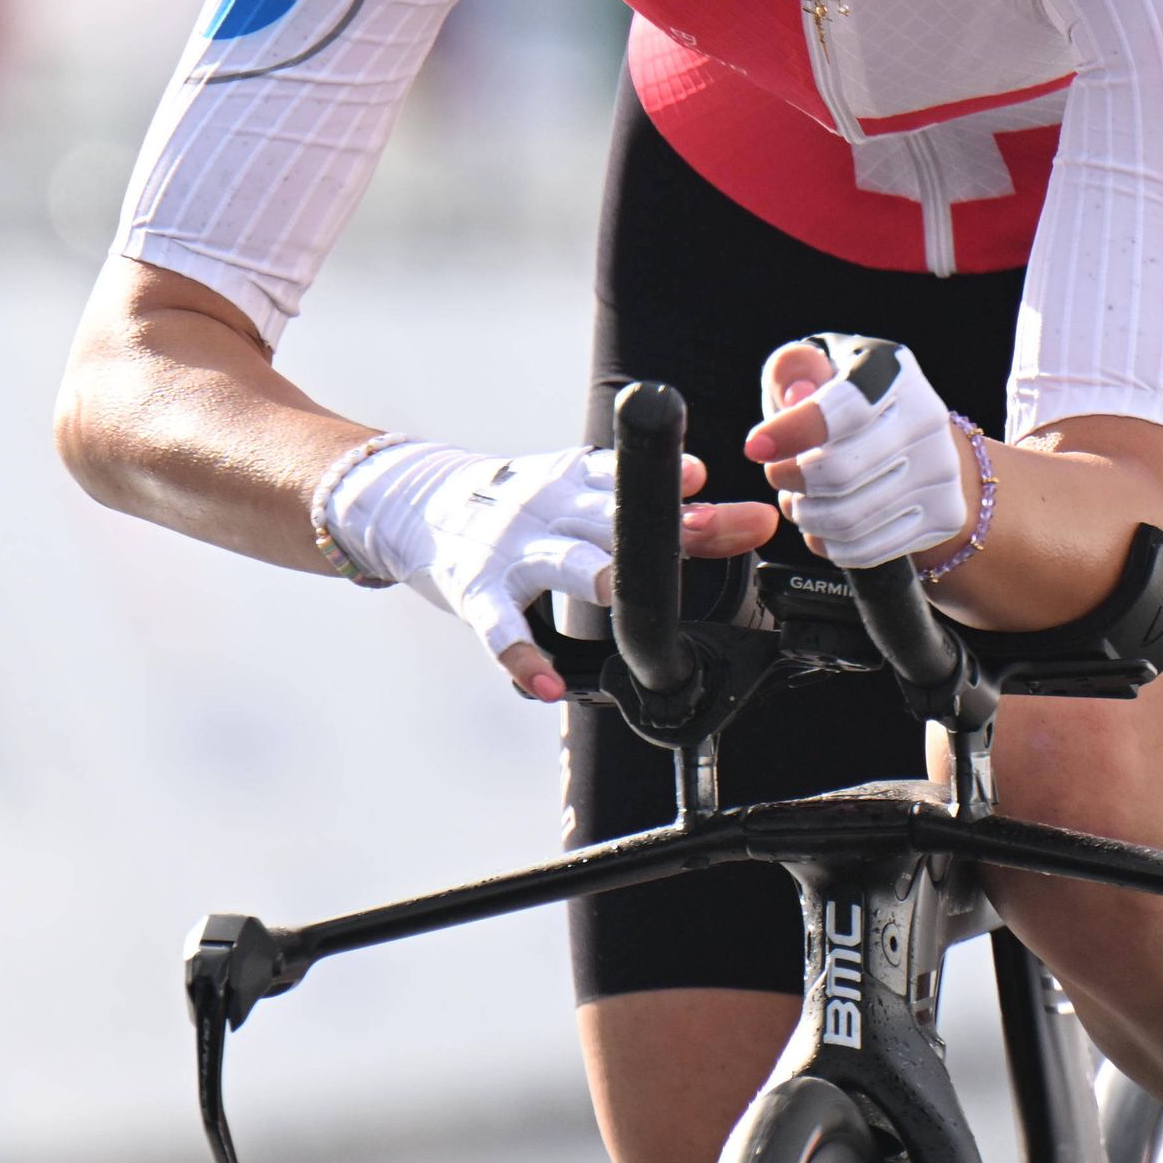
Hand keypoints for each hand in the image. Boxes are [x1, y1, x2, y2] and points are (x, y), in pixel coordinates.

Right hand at [326, 437, 773, 699]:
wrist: (417, 501)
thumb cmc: (522, 505)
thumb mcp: (582, 492)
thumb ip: (659, 509)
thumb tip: (744, 513)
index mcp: (579, 480)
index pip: (633, 478)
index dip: (671, 482)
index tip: (703, 482)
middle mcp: (549, 506)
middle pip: (612, 516)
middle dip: (660, 525)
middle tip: (704, 531)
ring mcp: (511, 548)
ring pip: (559, 562)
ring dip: (592, 575)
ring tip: (616, 592)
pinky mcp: (475, 588)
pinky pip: (499, 626)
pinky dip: (521, 656)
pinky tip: (546, 684)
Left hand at [746, 336, 974, 571]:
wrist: (916, 442)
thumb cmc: (849, 403)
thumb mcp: (817, 368)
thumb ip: (795, 370)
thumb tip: (795, 396)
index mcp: (894, 371)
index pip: (844, 409)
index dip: (793, 432)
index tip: (756, 449)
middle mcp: (927, 418)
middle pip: (840, 473)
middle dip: (791, 480)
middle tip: (778, 475)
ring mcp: (941, 470)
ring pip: (849, 518)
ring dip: (806, 516)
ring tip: (798, 501)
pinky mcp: (944, 515)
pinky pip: (868, 549)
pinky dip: (830, 544)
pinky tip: (822, 526)